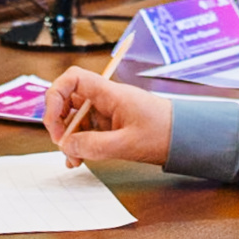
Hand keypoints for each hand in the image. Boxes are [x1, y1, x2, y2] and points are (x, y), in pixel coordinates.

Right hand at [43, 67, 174, 166]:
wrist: (184, 138)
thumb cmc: (163, 132)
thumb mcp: (126, 144)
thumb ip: (94, 146)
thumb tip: (67, 146)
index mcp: (109, 93)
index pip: (73, 79)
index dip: (55, 95)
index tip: (54, 121)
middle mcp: (104, 99)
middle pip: (68, 100)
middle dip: (59, 122)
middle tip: (62, 144)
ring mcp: (105, 111)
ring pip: (75, 118)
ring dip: (68, 138)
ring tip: (73, 159)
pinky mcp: (109, 125)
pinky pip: (85, 131)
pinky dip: (78, 144)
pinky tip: (79, 159)